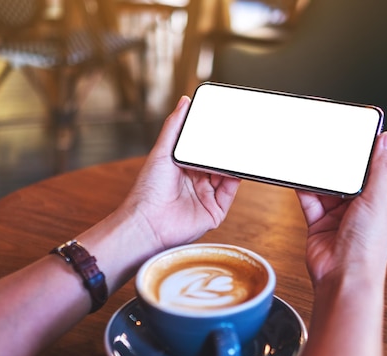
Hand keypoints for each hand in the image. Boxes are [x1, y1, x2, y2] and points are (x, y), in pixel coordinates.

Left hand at [122, 97, 240, 250]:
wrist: (148, 222)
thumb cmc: (148, 191)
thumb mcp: (161, 151)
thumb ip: (174, 127)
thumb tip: (184, 102)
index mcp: (184, 167)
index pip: (204, 149)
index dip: (213, 138)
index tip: (224, 124)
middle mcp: (196, 182)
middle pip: (217, 162)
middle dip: (226, 150)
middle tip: (236, 134)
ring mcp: (207, 196)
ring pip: (227, 175)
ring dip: (232, 163)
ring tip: (238, 148)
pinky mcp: (216, 211)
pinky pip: (230, 192)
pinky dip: (236, 178)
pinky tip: (236, 167)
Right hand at [296, 131, 386, 286]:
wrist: (342, 277)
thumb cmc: (367, 247)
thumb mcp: (379, 200)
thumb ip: (381, 169)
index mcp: (381, 205)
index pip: (373, 174)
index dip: (363, 157)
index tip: (354, 137)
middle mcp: (360, 211)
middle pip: (347, 179)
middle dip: (338, 165)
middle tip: (329, 144)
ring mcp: (338, 218)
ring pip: (327, 188)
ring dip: (320, 176)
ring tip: (312, 157)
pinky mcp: (318, 224)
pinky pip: (310, 201)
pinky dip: (304, 188)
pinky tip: (300, 176)